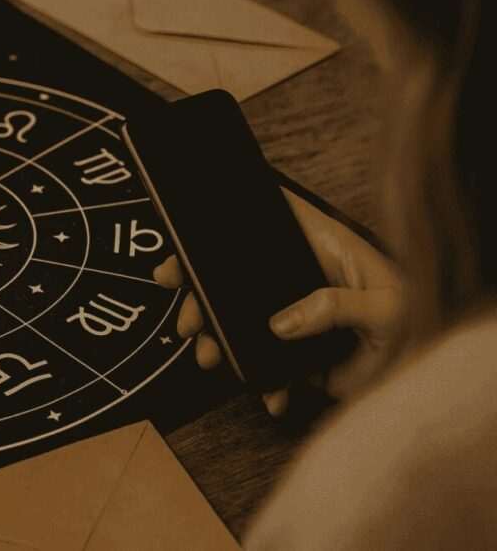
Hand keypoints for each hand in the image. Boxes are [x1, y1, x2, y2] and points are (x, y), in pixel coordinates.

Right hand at [153, 188, 404, 415]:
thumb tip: (279, 323)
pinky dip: (264, 383)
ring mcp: (297, 314)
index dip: (224, 223)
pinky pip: (268, 363)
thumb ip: (336, 306)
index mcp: (322, 248)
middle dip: (202, 293)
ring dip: (221, 342)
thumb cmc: (426, 319)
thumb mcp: (387, 305)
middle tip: (185, 316)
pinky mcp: (300, 351)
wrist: (434, 371)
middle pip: (238, 272)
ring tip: (210, 359)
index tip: (186, 240)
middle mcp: (301, 276)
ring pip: (243, 320)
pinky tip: (270, 396)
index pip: (266, 222)